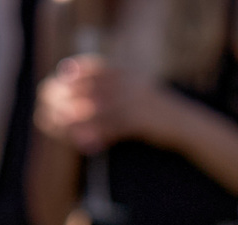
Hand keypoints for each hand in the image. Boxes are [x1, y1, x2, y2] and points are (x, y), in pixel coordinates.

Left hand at [35, 56, 157, 153]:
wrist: (183, 122)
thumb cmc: (153, 111)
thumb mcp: (135, 91)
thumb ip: (113, 87)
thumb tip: (83, 91)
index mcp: (128, 74)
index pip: (98, 67)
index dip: (78, 72)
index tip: (60, 77)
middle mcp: (131, 84)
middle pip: (95, 87)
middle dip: (73, 97)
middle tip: (55, 109)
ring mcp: (137, 102)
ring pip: (102, 108)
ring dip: (81, 119)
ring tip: (64, 127)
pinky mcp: (142, 121)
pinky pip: (115, 128)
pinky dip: (100, 135)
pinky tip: (86, 143)